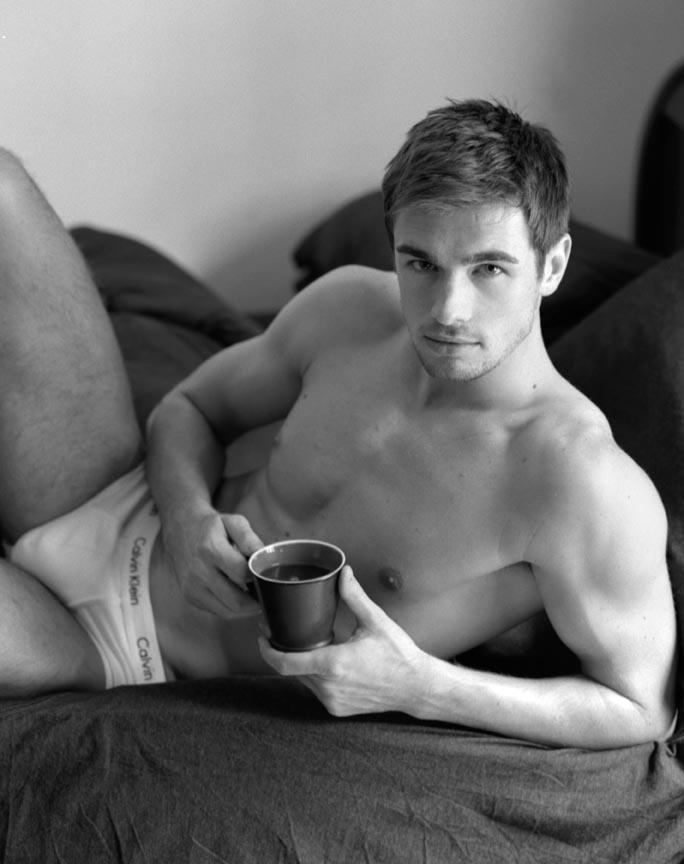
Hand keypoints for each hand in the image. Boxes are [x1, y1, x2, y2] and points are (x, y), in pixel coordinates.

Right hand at [163, 509, 262, 619]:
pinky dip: (230, 607)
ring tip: (253, 595)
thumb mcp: (233, 522)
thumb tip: (264, 558)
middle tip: (265, 594)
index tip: (265, 576)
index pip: (241, 573)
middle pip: (235, 600)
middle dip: (255, 601)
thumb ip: (250, 539)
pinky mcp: (189, 596)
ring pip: (227, 611)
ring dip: (244, 608)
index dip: (258, 577)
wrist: (180, 529)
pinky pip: (217, 611)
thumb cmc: (211, 526)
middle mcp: (199, 571)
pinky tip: (236, 594)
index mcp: (210, 548)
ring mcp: (192, 586)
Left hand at [258, 566, 426, 715]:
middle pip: (291, 670)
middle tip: (277, 631)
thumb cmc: (398, 654)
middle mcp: (329, 687)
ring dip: (298, 663)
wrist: (416, 687)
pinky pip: (315, 690)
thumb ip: (354, 596)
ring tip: (299, 643)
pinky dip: (313, 675)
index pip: (285, 663)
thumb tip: (343, 572)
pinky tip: (321, 661)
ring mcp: (332, 701)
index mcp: (334, 664)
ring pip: (302, 681)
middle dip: (282, 651)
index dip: (267, 650)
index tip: (262, 635)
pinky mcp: (338, 709)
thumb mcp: (375, 621)